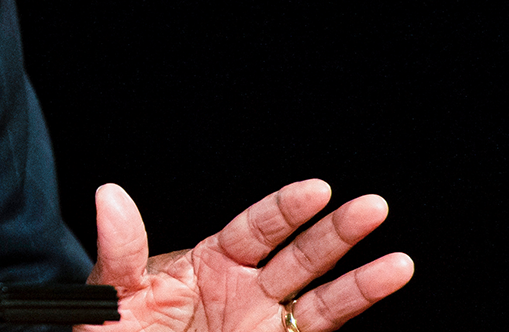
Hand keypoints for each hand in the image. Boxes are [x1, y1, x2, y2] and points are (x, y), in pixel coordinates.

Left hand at [79, 180, 412, 331]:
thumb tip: (110, 195)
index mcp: (209, 261)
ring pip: (322, 297)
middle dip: (337, 231)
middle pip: (301, 254)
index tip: (317, 190)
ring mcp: (264, 322)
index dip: (287, 208)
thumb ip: (121, 249)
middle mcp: (246, 288)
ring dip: (361, 281)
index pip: (256, 228)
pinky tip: (378, 293)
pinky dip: (353, 313)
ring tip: (399, 264)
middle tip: (373, 207)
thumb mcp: (115, 292)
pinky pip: (317, 331)